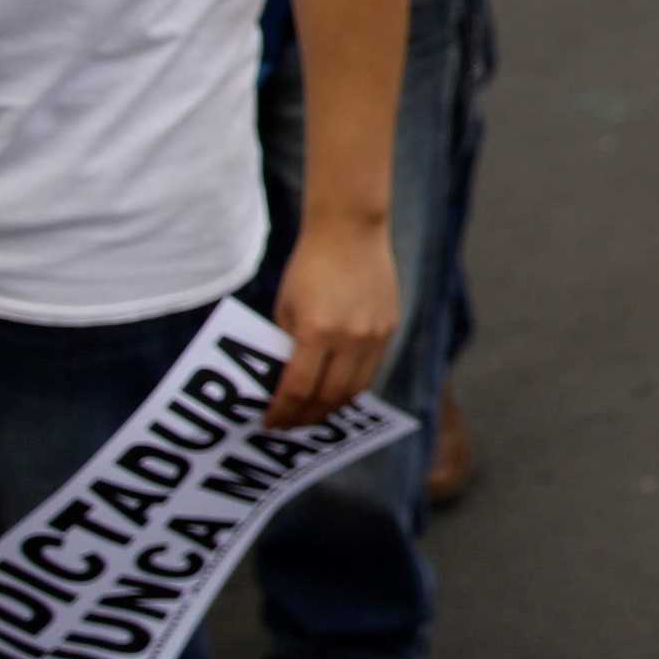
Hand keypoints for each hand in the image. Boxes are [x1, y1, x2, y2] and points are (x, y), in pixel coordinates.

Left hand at [265, 214, 398, 425]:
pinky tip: (335, 388)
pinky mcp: (389, 328)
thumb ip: (286, 344)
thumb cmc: (309, 266)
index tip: (269, 422)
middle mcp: (350, 338)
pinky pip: (369, 369)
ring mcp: (374, 335)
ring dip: (331, 407)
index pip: (298, 388)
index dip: (282, 411)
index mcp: (316, 331)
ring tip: (312, 414)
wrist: (350, 232)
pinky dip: (350, 385)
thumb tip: (283, 381)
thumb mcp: (285, 307)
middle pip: (329, 396)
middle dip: (306, 417)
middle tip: (289, 426)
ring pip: (354, 389)